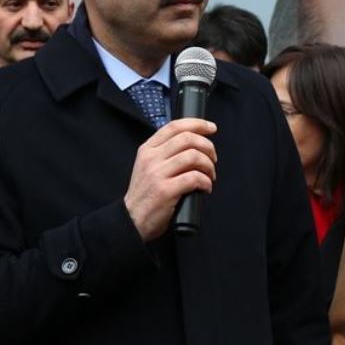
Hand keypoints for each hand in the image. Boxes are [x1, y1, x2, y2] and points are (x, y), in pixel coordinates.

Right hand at [124, 118, 216, 240]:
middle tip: (213, 158)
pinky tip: (205, 187)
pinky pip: (195, 178)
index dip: (197, 124)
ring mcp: (157, 174)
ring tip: (209, 175)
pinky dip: (206, 182)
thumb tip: (193, 141)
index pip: (175, 126)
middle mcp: (151, 158)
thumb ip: (165, 152)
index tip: (211, 128)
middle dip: (208, 146)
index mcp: (148, 149)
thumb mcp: (148, 166)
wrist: (131, 220)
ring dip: (209, 165)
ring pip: (194, 156)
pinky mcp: (165, 191)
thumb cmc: (145, 194)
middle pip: (188, 139)